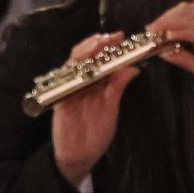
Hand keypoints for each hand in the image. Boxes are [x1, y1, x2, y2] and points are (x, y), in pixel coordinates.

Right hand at [52, 32, 139, 183]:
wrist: (81, 155)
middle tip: (111, 37)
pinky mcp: (60, 101)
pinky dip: (71, 73)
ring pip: (73, 64)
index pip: (99, 58)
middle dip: (97, 44)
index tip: (121, 37)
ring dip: (85, 52)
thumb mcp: (111, 106)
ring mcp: (69, 90)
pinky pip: (63, 83)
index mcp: (95, 82)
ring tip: (98, 44)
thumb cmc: (96, 131)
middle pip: (85, 56)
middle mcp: (81, 82)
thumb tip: (134, 68)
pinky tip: (81, 67)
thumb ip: (118, 87)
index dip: (108, 46)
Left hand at [148, 2, 193, 94]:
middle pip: (183, 12)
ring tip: (155, 31)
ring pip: (189, 18)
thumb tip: (162, 52)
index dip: (164, 20)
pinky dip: (182, 31)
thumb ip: (183, 59)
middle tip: (150, 29)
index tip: (149, 29)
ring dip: (169, 22)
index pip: (182, 18)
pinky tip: (170, 35)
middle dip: (164, 19)